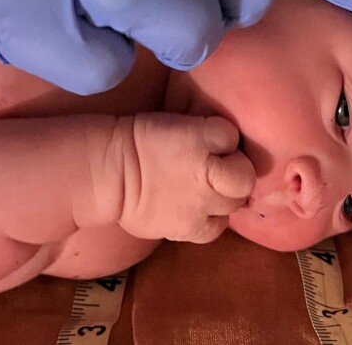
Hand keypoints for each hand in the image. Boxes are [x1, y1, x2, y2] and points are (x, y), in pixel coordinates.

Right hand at [120, 113, 253, 243]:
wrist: (107, 177)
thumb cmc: (137, 143)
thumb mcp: (175, 123)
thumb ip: (203, 134)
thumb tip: (225, 147)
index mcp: (201, 136)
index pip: (233, 137)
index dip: (223, 142)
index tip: (209, 144)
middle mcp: (207, 170)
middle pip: (245, 175)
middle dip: (234, 172)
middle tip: (216, 171)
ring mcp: (201, 202)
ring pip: (235, 203)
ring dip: (224, 197)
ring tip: (204, 192)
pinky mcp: (190, 227)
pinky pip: (217, 228)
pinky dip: (211, 220)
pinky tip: (197, 211)